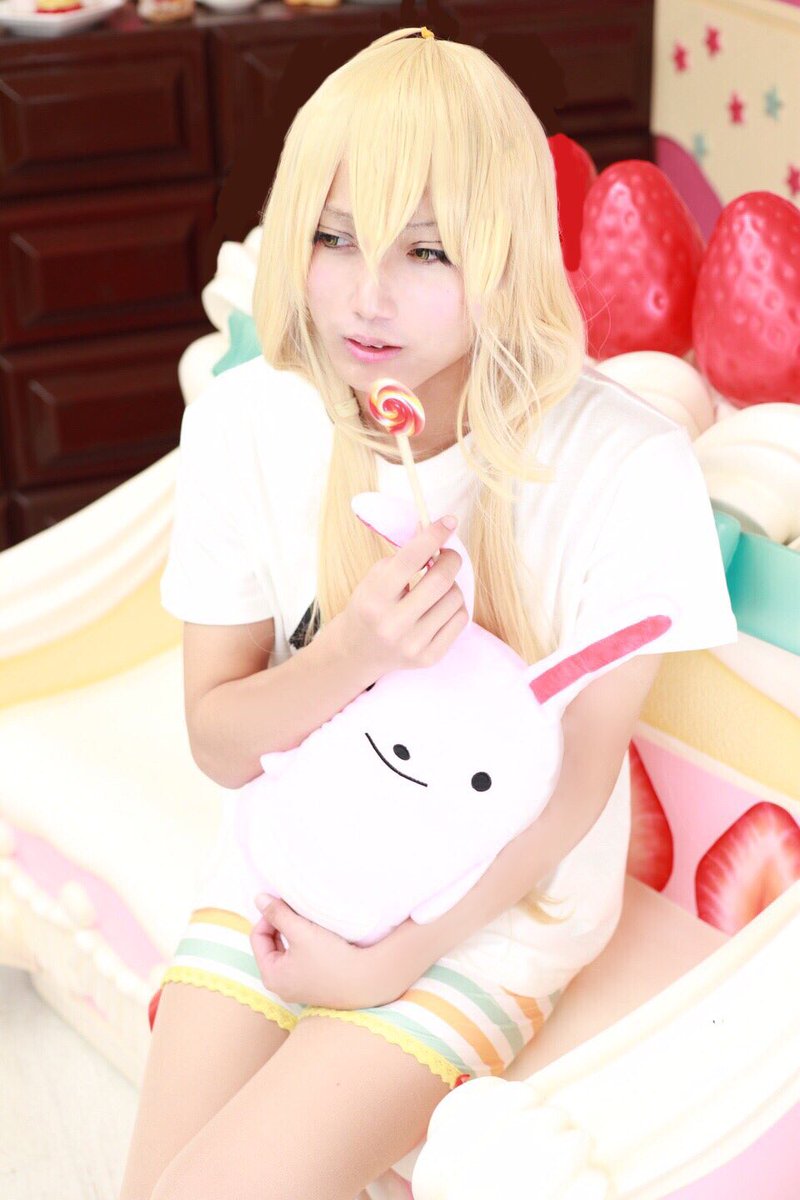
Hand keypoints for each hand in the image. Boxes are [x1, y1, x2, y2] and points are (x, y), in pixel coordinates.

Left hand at [249, 895, 407, 1008]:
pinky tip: (318, 937)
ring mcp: (298, 988)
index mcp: (271, 976)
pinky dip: (305, 946)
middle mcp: (281, 986)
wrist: (367, 981)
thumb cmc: (332, 957)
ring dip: (294, 934)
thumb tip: (258, 899)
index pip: (257, 937)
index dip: (269, 916)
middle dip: (282, 925)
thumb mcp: (301, 931)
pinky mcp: (314, 986)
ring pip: (287, 952)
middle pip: (272, 945)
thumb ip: (277, 913)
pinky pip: (300, 960)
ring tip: (308, 922)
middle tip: (297, 910)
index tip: (286, 904)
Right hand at [334, 515, 467, 678]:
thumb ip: (405, 556)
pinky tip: (439, 607)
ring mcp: (413, 644)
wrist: (359, 650)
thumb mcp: (375, 577)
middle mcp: (392, 624)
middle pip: (441, 580)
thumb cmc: (371, 604)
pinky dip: (455, 607)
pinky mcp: (429, 657)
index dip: (434, 535)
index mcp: (374, 597)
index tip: (449, 521)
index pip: (411, 558)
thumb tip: (440, 531)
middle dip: (451, 559)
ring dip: (451, 585)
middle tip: (447, 555)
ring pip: (455, 599)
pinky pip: (461, 620)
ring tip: (436, 588)